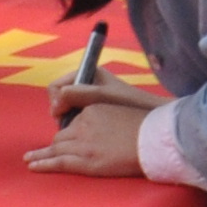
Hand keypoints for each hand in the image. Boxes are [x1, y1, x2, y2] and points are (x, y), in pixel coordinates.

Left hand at [25, 101, 148, 177]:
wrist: (155, 141)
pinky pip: (59, 162)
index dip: (72, 131)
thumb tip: (100, 130)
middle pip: (62, 135)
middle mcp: (84, 124)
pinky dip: (43, 164)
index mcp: (93, 108)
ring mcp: (84, 144)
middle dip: (56, 143)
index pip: (74, 121)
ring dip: (42, 154)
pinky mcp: (86, 161)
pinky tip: (32, 165)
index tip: (70, 138)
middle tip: (43, 151)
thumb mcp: (122, 110)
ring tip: (29, 159)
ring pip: (56, 148)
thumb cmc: (146, 127)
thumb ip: (105, 116)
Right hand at [50, 77, 164, 122]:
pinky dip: (76, 124)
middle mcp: (87, 83)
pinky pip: (76, 116)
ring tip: (78, 129)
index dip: (55, 101)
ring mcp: (90, 97)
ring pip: (66, 109)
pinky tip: (85, 132)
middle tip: (68, 124)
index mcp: (88, 73)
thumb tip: (56, 103)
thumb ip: (76, 95)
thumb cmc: (129, 103)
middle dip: (60, 111)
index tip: (61, 113)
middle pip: (59, 98)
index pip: (57, 86)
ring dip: (68, 119)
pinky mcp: (95, 110)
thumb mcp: (100, 96)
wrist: (152, 116)